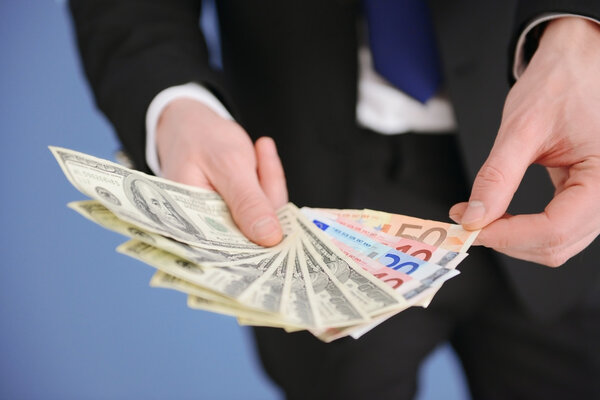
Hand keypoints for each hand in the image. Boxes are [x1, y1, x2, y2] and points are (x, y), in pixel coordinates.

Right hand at [156, 98, 287, 245]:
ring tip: (259, 152)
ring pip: (262, 216)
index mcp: (189, 227)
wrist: (190, 120)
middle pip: (250, 235)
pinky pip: (264, 203)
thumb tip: (270, 239)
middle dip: (266, 207)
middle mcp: (204, 231)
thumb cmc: (200, 139)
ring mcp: (222, 221)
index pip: (226, 251)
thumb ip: (248, 203)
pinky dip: (268, 178)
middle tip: (264, 174)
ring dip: (268, 183)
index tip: (281, 236)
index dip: (256, 247)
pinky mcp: (237, 210)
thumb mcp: (228, 166)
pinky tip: (262, 151)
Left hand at [449, 17, 599, 266]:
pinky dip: (523, 227)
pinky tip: (497, 214)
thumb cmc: (562, 83)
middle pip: (556, 244)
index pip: (556, 229)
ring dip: (513, 237)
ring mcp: (599, 198)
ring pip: (555, 242)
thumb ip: (497, 176)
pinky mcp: (585, 196)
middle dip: (507, 239)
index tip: (471, 228)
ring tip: (478, 217)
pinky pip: (555, 227)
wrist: (577, 62)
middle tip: (468, 223)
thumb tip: (474, 217)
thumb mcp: (523, 128)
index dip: (508, 236)